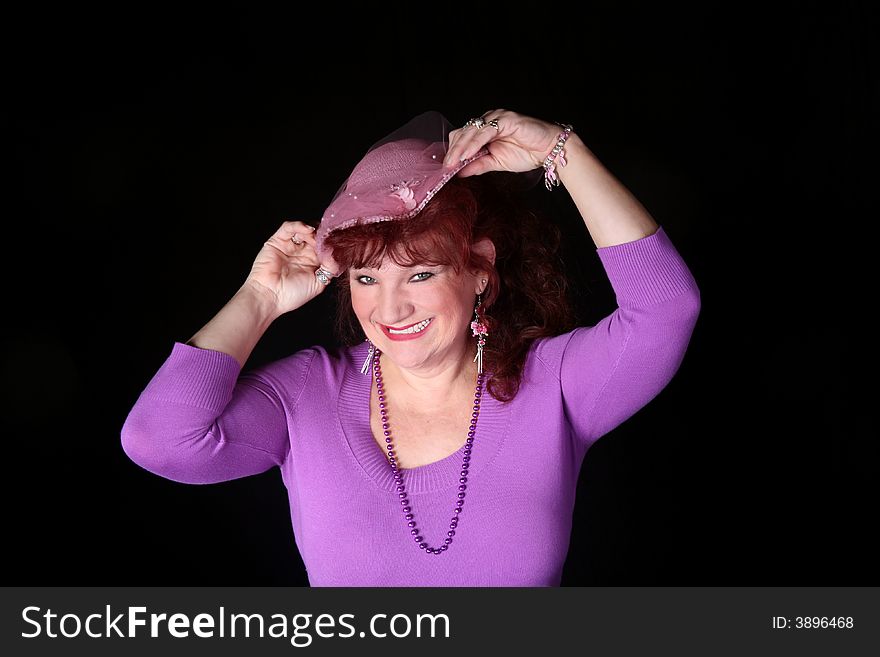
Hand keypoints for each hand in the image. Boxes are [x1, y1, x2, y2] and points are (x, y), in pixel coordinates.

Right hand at [244, 221, 341, 315]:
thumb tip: (338, 255)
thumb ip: (330, 268)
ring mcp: (290, 246)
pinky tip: (308, 230)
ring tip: (317, 237)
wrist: (270, 296)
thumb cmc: (292, 294)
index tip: (339, 243)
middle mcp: (302, 253)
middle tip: (329, 237)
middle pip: (316, 236)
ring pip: (304, 230)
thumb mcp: (318, 283)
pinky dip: (299, 225)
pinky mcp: (277, 240)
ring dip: (313, 231)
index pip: (325, 247)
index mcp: (312, 262)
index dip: (332, 244)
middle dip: (324, 236)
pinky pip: (289, 227)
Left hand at [442, 109, 560, 176]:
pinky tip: (467, 154)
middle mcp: (489, 120)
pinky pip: (485, 131)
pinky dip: (474, 143)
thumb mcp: (496, 162)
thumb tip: (459, 172)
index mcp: (485, 129)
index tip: (445, 167)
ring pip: (471, 131)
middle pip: (463, 132)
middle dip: (453, 150)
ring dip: (461, 148)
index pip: (462, 137)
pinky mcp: (505, 119)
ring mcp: (497, 117)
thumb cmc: (527, 153)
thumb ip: (478, 165)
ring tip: (453, 162)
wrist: (549, 150)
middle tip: (446, 166)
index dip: (453, 151)